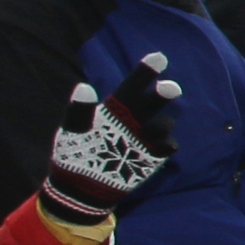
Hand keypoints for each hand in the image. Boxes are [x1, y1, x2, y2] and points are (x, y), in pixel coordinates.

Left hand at [35, 55, 181, 227]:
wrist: (81, 187)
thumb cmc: (76, 153)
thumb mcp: (73, 132)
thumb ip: (79, 111)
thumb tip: (83, 86)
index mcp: (115, 108)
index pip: (132, 85)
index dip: (145, 71)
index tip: (159, 57)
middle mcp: (134, 118)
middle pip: (153, 101)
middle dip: (162, 94)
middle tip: (170, 87)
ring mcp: (146, 137)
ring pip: (164, 123)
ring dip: (161, 124)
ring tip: (148, 131)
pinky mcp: (153, 155)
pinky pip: (168, 146)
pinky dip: (167, 145)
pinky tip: (163, 147)